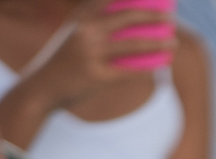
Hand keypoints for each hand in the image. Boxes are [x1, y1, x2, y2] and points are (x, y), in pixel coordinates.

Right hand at [18, 0, 176, 113]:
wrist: (42, 87)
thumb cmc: (64, 60)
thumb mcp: (73, 34)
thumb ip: (94, 23)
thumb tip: (130, 21)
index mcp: (81, 17)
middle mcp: (85, 31)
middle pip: (127, 16)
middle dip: (152, 14)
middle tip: (169, 17)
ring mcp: (91, 53)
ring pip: (133, 45)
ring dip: (158, 43)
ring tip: (173, 43)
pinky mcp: (97, 76)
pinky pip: (130, 71)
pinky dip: (149, 68)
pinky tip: (162, 66)